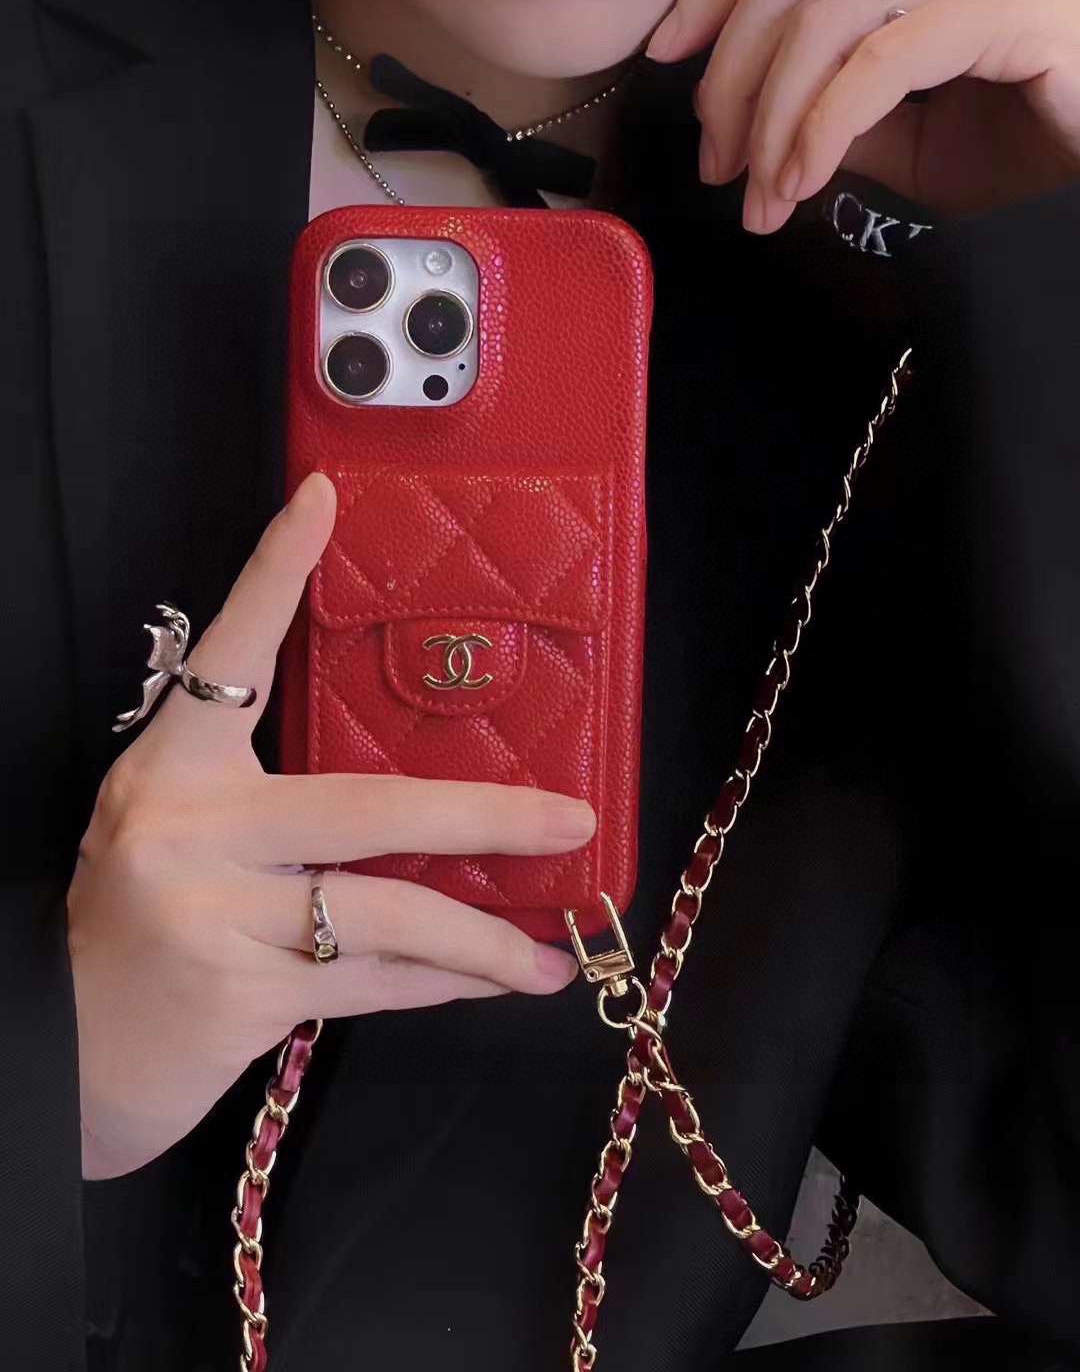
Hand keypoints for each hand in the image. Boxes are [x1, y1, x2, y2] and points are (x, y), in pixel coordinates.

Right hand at [69, 473, 589, 1179]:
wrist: (66, 1049)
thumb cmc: (143, 924)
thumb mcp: (188, 837)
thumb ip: (273, 806)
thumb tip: (427, 805)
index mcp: (174, 769)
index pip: (231, 654)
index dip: (275, 575)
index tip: (323, 500)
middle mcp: (189, 829)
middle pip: (365, 806)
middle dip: (484, 815)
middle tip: (573, 818)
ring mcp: (214, 916)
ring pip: (387, 915)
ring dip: (483, 941)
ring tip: (549, 955)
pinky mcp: (241, 998)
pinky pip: (372, 982)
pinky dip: (439, 983)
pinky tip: (490, 981)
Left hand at [647, 0, 1079, 231]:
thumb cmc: (1013, 148)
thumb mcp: (896, 135)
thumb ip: (826, 109)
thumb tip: (746, 117)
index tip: (664, 53)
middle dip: (732, 82)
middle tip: (718, 168)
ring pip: (824, 20)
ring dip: (773, 124)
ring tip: (760, 200)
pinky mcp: (1012, 2)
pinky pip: (880, 62)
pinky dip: (823, 129)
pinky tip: (802, 184)